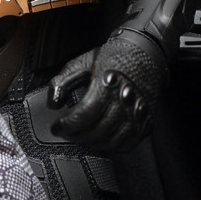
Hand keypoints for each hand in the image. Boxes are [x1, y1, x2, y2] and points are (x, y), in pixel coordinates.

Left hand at [47, 33, 167, 152]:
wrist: (145, 53)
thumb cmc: (112, 58)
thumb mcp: (82, 63)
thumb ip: (63, 81)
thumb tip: (53, 103)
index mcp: (108, 85)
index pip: (84, 115)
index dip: (67, 125)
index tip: (57, 126)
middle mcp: (125, 101)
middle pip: (97, 130)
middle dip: (76, 135)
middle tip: (66, 133)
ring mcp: (138, 113)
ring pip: (112, 141)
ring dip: (91, 143)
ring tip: (80, 137)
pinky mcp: (147, 121)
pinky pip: (128, 144)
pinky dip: (111, 147)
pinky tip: (100, 140)